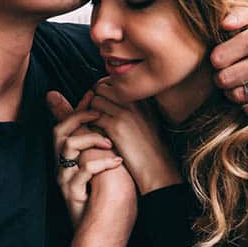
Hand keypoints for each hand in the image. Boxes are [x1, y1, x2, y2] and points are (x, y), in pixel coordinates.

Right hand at [48, 90, 133, 227]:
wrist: (105, 227)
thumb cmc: (106, 193)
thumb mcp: (103, 161)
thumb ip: (98, 139)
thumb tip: (100, 115)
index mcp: (67, 157)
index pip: (64, 124)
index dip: (77, 108)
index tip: (92, 95)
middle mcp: (62, 165)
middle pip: (59, 130)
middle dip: (79, 117)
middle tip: (99, 115)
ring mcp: (65, 179)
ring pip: (68, 145)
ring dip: (92, 139)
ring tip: (111, 145)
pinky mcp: (72, 193)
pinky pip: (83, 169)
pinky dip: (102, 162)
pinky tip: (117, 162)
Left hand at [90, 79, 181, 194]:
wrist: (156, 166)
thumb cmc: (151, 145)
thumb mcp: (147, 117)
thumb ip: (131, 103)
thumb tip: (109, 93)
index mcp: (140, 97)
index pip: (112, 80)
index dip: (102, 89)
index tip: (100, 100)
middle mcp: (133, 101)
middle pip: (101, 87)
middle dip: (93, 98)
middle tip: (93, 111)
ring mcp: (124, 112)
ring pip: (95, 101)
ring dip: (90, 111)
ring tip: (95, 122)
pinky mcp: (115, 127)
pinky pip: (93, 117)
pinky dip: (91, 124)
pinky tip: (97, 133)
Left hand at [210, 6, 247, 118]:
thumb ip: (238, 14)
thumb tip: (224, 25)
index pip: (217, 59)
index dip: (217, 62)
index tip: (224, 61)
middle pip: (225, 80)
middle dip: (222, 79)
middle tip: (229, 76)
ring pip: (239, 97)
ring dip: (235, 94)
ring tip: (240, 86)